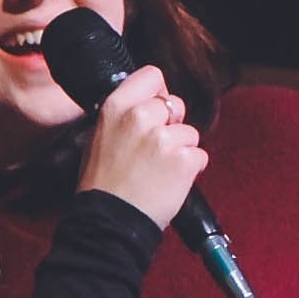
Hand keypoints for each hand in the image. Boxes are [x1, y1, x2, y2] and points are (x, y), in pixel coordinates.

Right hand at [74, 63, 204, 231]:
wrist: (110, 222)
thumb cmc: (102, 186)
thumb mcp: (99, 138)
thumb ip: (123, 117)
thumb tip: (146, 106)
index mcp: (116, 108)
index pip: (152, 76)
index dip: (158, 93)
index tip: (156, 109)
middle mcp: (140, 117)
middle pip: (175, 104)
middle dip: (172, 124)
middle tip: (156, 149)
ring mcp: (164, 138)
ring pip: (189, 132)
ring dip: (181, 150)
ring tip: (159, 171)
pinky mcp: (183, 160)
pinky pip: (199, 156)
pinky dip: (190, 170)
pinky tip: (170, 182)